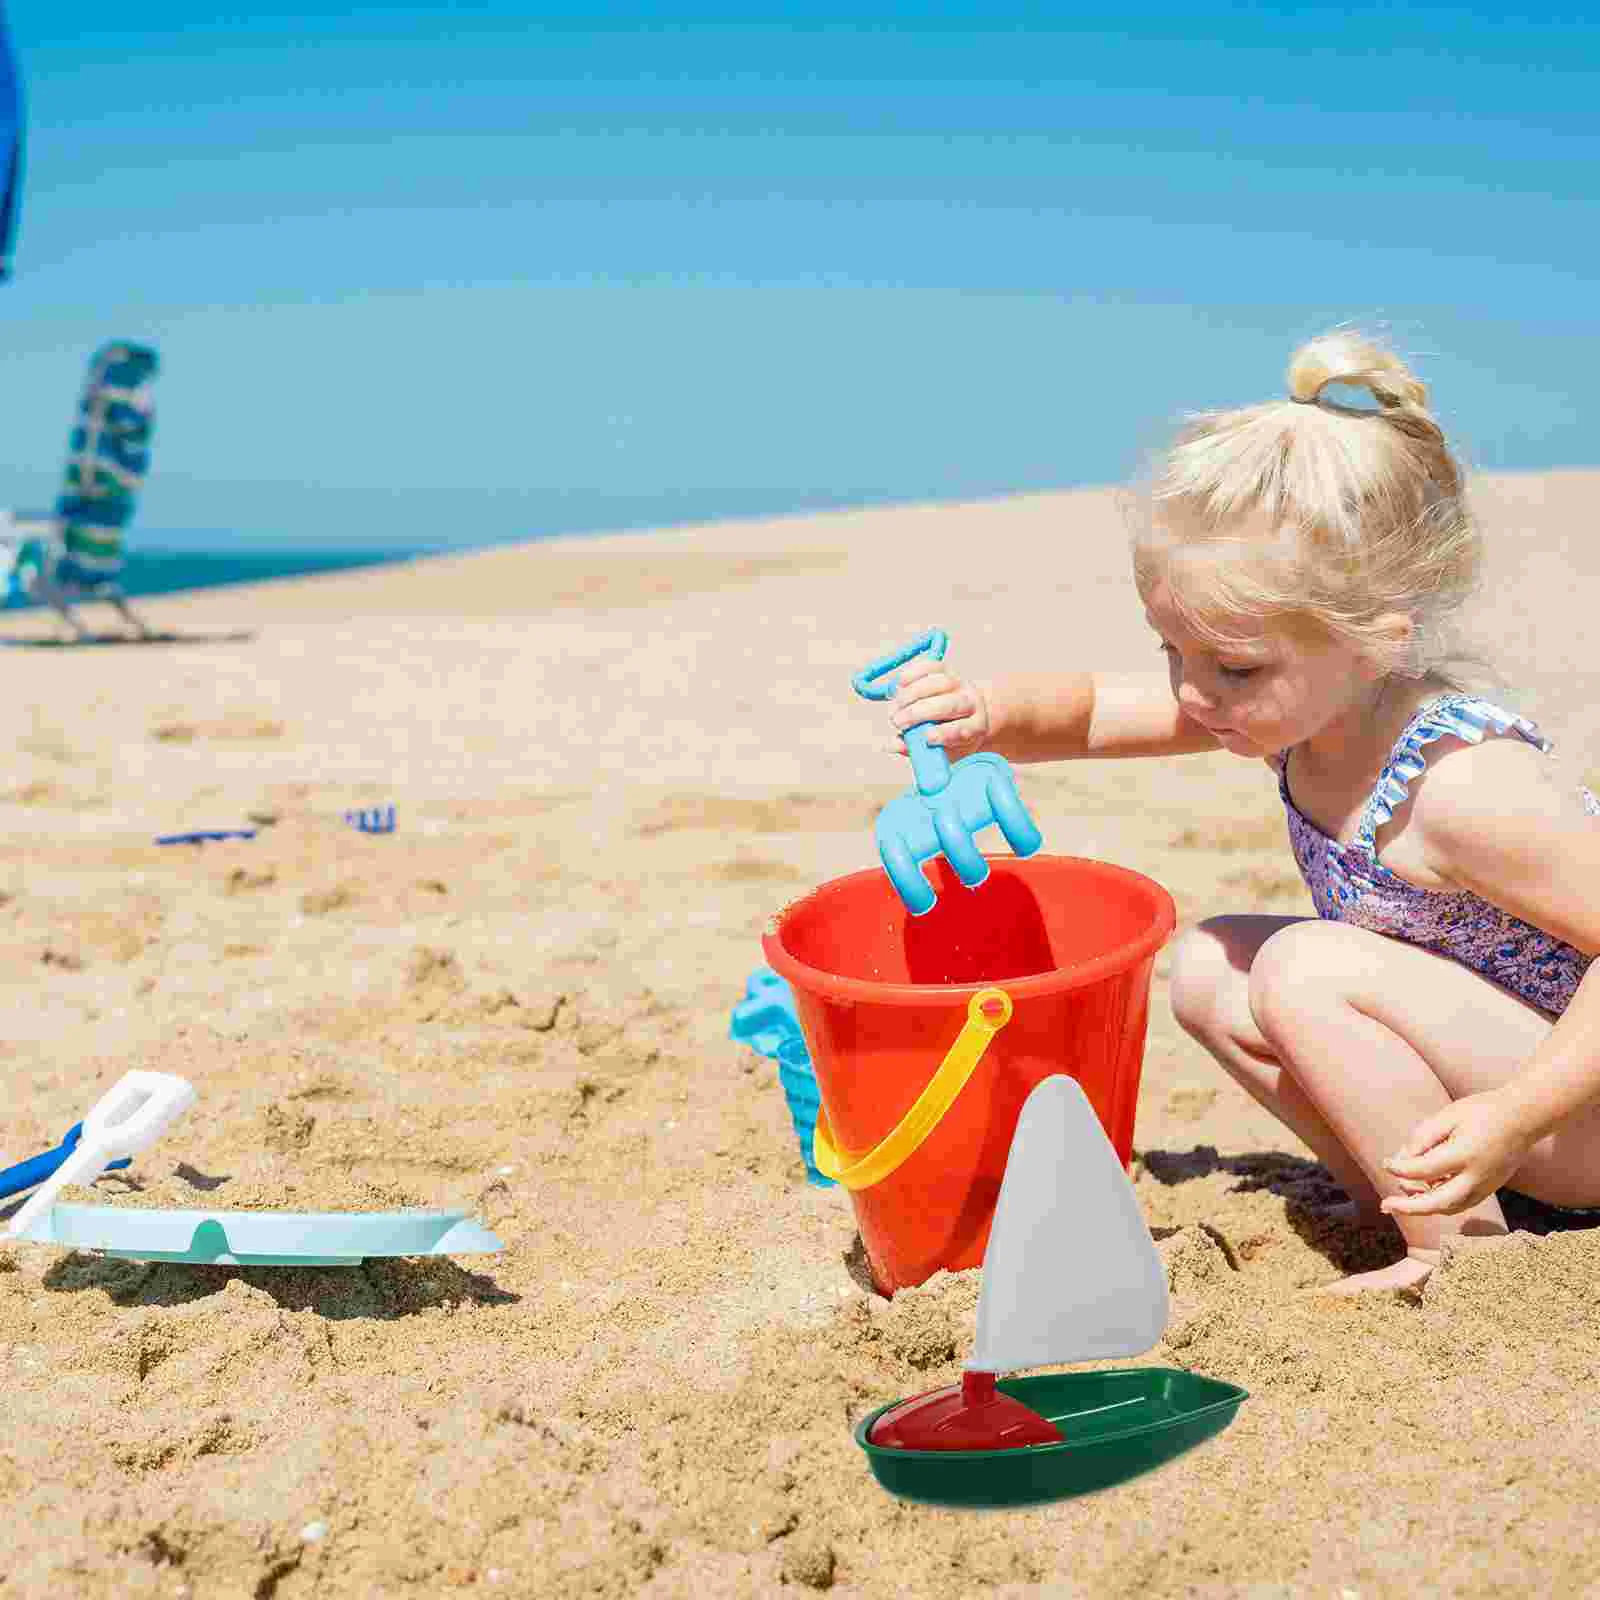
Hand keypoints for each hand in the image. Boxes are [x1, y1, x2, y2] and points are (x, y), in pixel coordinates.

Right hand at [885, 657, 992, 762]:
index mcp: (975, 727)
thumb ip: (915, 748)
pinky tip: (900, 684)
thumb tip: (890, 745)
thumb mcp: (940, 749)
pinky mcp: (949, 670)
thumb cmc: (951, 735)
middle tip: (897, 722)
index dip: (945, 733)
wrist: (969, 710)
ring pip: (940, 683)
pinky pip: (932, 666)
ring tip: (896, 706)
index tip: (927, 737)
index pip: (963, 730)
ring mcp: (961, 684)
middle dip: (920, 713)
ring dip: (913, 694)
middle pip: (950, 705)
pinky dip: (914, 673)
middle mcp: (972, 703)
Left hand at [1380, 1090, 1538, 1216]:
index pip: (1424, 1170)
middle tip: (1385, 1205)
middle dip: (1409, 1207)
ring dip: (1424, 1207)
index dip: (1400, 1169)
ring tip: (1400, 1200)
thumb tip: (1403, 1159)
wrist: (1522, 1118)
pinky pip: (1461, 1203)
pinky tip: (1423, 1193)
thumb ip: (1424, 1137)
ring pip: (1451, 1208)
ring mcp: (1486, 1186)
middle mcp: (1477, 1177)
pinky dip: (1440, 1203)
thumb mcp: (1448, 1116)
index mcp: (1465, 1155)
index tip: (1386, 1163)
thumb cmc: (1482, 1112)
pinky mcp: (1489, 1188)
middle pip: (1439, 1202)